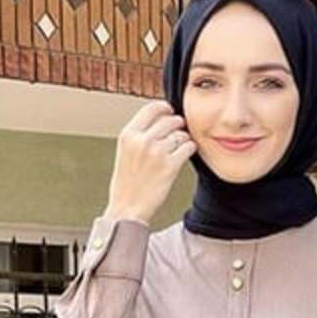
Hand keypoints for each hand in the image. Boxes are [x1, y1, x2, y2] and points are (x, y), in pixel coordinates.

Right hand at [106, 100, 197, 225]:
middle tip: (178, 134)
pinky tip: (185, 154)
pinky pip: (188, 147)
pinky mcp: (170, 166)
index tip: (171, 113)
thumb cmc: (127, 184)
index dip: (166, 108)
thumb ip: (139, 134)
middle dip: (178, 125)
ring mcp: (157, 153)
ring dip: (184, 139)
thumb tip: (161, 118)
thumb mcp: (126, 152)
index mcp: (128, 134)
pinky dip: (190, 149)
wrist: (127, 209)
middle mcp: (142, 140)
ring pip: (181, 133)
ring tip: (180, 148)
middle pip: (170, 120)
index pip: (152, 108)